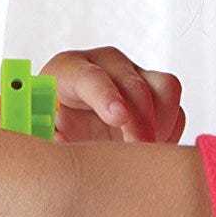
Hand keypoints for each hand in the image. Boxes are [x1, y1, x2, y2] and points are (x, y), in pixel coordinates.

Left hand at [41, 46, 185, 142]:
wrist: (67, 125)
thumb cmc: (49, 127)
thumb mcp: (39, 130)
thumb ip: (45, 136)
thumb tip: (55, 147)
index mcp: (69, 69)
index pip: (90, 76)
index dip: (106, 96)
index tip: (118, 119)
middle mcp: (106, 64)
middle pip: (134, 85)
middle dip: (140, 122)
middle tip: (137, 152)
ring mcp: (135, 75)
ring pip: (166, 89)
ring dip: (161, 124)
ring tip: (144, 151)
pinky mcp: (157, 93)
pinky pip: (177, 110)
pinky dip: (170, 133)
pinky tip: (150, 150)